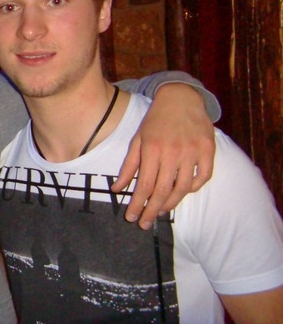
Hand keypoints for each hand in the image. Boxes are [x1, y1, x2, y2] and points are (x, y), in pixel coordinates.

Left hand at [112, 83, 214, 228]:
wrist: (180, 98)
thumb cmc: (155, 121)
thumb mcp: (137, 140)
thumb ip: (128, 166)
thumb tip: (116, 189)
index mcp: (152, 149)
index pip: (143, 185)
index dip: (137, 204)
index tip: (132, 218)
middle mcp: (172, 152)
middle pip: (162, 190)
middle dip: (151, 210)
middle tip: (144, 224)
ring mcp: (192, 151)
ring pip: (183, 188)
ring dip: (171, 204)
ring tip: (160, 212)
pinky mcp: (208, 150)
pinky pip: (203, 177)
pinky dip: (193, 188)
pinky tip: (182, 193)